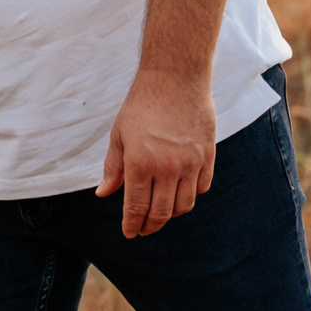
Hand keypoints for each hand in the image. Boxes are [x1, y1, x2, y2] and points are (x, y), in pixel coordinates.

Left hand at [95, 69, 216, 237]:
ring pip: (184, 205)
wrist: (175, 77)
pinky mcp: (207, 155)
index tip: (129, 233)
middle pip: (161, 213)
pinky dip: (191, 195)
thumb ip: (112, 167)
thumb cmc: (141, 104)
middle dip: (150, 226)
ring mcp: (190, 163)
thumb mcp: (119, 134)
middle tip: (143, 229)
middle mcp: (167, 167)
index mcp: (140, 163)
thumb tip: (103, 193)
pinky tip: (180, 193)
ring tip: (160, 214)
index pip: (136, 207)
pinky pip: (202, 187)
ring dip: (171, 215)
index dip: (132, 224)